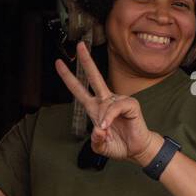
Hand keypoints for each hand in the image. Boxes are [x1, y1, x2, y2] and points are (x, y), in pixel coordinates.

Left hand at [54, 42, 155, 162]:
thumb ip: (96, 141)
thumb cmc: (120, 145)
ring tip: (105, 128)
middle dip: (87, 61)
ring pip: (105, 103)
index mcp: (95, 108)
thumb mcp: (101, 147)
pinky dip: (111, 115)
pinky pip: (116, 106)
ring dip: (104, 117)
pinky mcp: (130, 104)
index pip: (79, 89)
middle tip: (79, 45)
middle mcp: (105, 101)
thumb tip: (98, 129)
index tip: (58, 63)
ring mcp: (118, 101)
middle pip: (94, 77)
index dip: (68, 77)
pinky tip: (109, 123)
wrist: (137, 150)